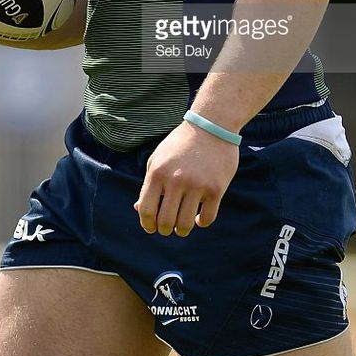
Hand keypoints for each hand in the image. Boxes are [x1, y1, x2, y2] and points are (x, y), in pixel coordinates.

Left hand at [134, 121, 238, 236]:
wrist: (212, 125)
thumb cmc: (181, 144)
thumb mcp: (158, 159)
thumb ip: (148, 184)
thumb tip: (139, 210)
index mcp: (158, 173)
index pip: (146, 210)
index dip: (147, 224)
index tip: (151, 227)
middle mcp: (176, 180)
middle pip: (166, 222)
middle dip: (164, 230)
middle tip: (168, 229)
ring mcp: (197, 185)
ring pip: (185, 224)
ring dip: (182, 230)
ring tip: (182, 227)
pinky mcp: (216, 188)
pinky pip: (207, 218)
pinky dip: (201, 223)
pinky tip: (199, 218)